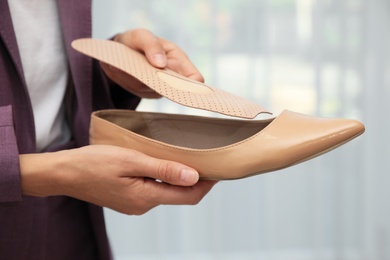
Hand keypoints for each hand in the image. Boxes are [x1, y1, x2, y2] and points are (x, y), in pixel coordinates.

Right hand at [19, 145, 216, 214]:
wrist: (65, 173)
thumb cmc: (94, 163)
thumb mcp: (131, 161)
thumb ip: (163, 170)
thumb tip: (193, 176)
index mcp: (146, 198)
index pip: (188, 196)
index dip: (207, 184)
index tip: (218, 169)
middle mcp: (143, 206)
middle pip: (180, 195)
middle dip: (196, 181)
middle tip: (207, 160)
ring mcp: (135, 204)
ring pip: (167, 193)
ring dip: (179, 179)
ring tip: (187, 159)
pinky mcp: (128, 199)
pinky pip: (154, 191)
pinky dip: (165, 180)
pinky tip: (164, 165)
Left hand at [100, 28, 203, 97]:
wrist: (118, 51)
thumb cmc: (135, 40)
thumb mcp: (141, 36)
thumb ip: (151, 45)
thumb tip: (161, 64)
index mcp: (179, 60)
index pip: (195, 78)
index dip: (193, 86)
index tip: (180, 87)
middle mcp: (173, 75)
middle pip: (175, 90)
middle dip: (160, 85)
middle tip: (145, 74)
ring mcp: (160, 86)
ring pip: (154, 92)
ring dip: (141, 81)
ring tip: (131, 66)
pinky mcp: (147, 92)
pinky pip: (141, 92)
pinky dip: (132, 84)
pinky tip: (126, 73)